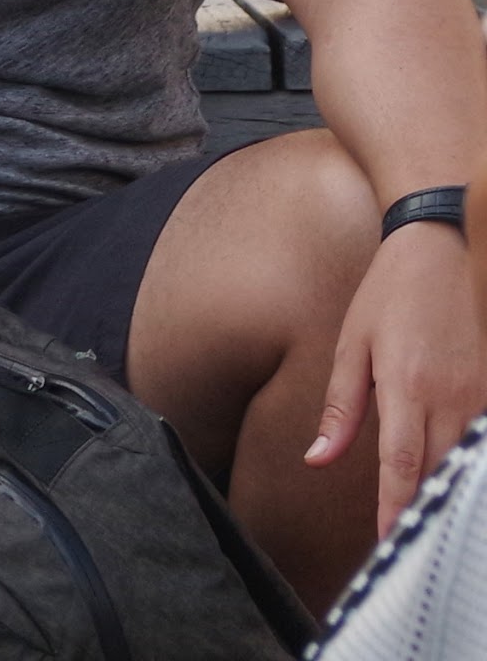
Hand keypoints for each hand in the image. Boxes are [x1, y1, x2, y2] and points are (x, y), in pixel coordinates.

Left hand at [306, 221, 486, 535]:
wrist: (442, 244)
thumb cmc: (389, 293)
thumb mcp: (353, 342)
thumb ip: (341, 407)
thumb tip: (317, 460)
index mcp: (406, 386)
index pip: (401, 466)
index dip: (395, 510)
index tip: (388, 543)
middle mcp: (452, 395)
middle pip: (440, 470)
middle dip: (423, 509)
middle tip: (406, 540)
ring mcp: (485, 391)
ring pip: (470, 460)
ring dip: (451, 488)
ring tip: (431, 517)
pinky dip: (475, 460)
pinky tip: (461, 475)